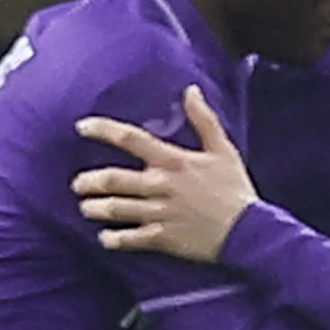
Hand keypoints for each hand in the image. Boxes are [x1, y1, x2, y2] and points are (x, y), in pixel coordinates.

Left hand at [73, 87, 261, 263]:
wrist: (251, 232)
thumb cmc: (236, 190)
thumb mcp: (224, 150)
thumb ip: (204, 120)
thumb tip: (190, 90)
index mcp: (173, 161)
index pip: (130, 139)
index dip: (102, 130)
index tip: (82, 127)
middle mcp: (161, 185)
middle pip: (113, 179)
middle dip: (89, 181)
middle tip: (78, 184)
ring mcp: (160, 213)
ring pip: (116, 209)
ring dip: (95, 208)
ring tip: (86, 208)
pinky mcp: (164, 238)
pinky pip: (130, 239)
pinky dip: (113, 239)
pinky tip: (105, 238)